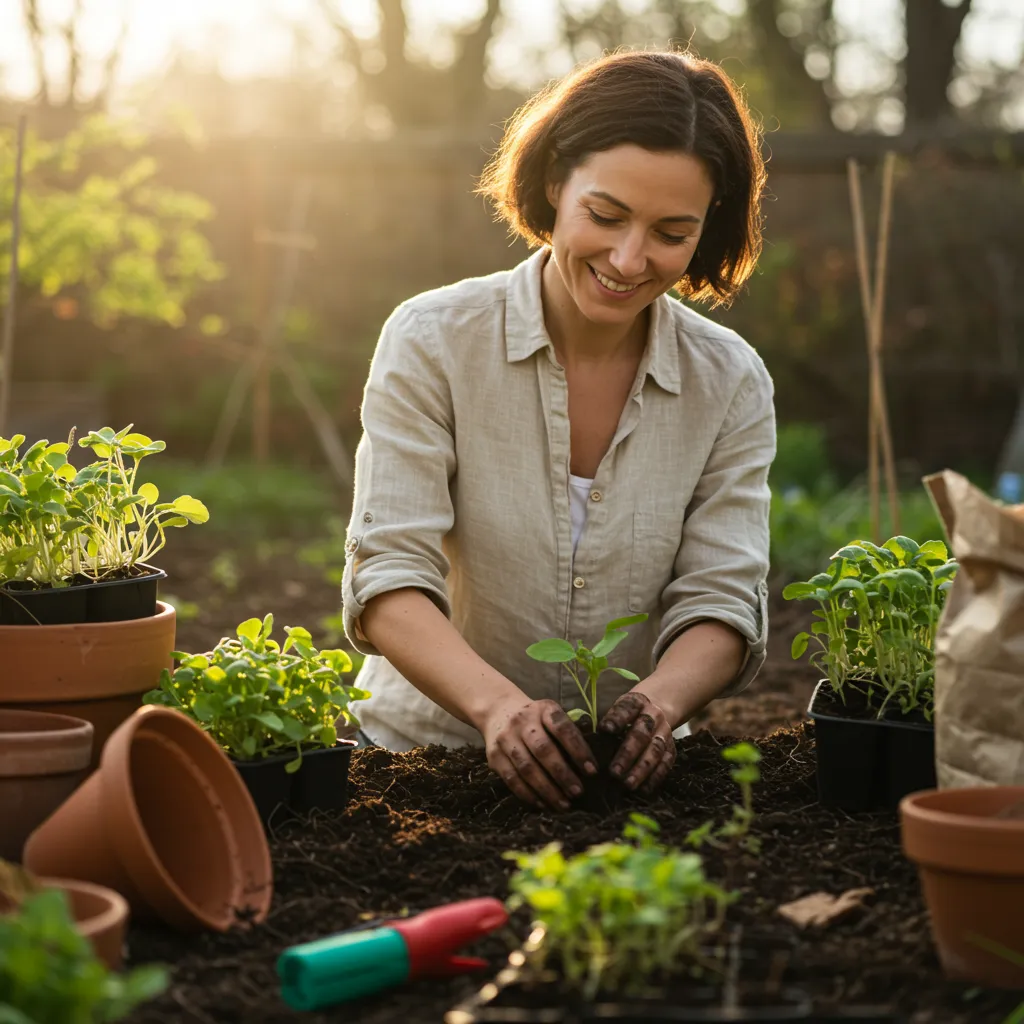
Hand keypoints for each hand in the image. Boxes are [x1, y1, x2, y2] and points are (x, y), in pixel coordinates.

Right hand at [482, 698, 597, 809]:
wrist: (498, 711)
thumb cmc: (536, 720)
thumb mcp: (551, 715)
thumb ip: (568, 733)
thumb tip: (589, 767)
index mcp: (543, 709)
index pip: (562, 728)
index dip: (578, 750)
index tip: (592, 771)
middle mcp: (522, 722)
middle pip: (543, 750)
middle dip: (562, 774)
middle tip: (578, 792)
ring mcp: (505, 739)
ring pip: (527, 768)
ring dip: (547, 789)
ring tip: (563, 804)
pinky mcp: (494, 756)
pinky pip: (512, 779)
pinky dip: (528, 794)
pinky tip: (543, 804)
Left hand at [599, 691, 675, 793]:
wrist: (657, 708)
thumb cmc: (628, 714)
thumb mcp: (619, 709)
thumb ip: (609, 722)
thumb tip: (590, 743)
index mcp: (637, 703)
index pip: (626, 709)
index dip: (616, 719)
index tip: (604, 730)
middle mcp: (653, 716)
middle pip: (642, 734)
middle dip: (628, 753)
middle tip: (614, 771)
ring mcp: (664, 733)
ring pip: (655, 751)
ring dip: (641, 769)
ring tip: (628, 784)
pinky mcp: (671, 748)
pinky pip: (666, 763)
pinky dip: (655, 777)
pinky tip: (644, 789)